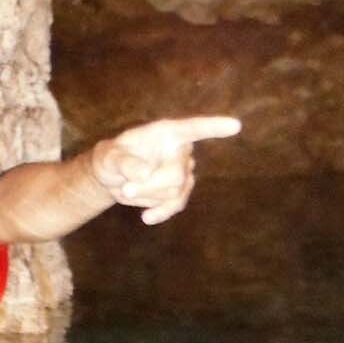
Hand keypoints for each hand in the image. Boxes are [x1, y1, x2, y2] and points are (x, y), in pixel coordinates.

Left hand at [89, 116, 240, 224]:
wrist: (113, 178)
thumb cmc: (111, 159)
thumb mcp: (109, 158)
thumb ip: (124, 163)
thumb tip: (145, 173)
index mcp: (168, 132)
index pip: (194, 128)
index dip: (214, 127)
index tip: (235, 125)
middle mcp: (181, 150)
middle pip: (175, 175)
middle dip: (148, 186)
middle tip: (125, 189)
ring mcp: (183, 171)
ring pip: (176, 192)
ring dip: (149, 197)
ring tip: (127, 191)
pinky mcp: (180, 191)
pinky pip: (177, 204)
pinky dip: (161, 212)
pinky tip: (147, 217)